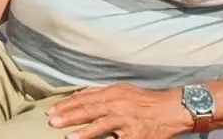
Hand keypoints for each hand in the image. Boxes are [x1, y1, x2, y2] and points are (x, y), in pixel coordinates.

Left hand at [43, 84, 194, 138]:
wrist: (171, 109)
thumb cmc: (145, 100)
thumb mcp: (122, 90)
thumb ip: (101, 92)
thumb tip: (80, 94)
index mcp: (112, 93)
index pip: (84, 98)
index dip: (67, 104)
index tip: (52, 108)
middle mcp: (117, 104)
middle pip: (88, 109)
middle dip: (68, 115)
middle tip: (51, 120)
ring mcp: (126, 120)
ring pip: (100, 124)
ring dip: (82, 130)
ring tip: (66, 134)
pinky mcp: (134, 135)